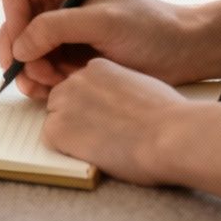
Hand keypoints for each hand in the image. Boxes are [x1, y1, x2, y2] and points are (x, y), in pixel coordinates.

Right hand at [0, 0, 205, 96]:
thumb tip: (19, 48)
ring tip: (57, 84)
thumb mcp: (102, 21)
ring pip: (24, 55)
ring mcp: (62, 34)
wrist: (183, 52)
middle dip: (22, 56)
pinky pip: (40, 72)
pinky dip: (43, 84)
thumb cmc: (150, 28)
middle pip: (14, 30)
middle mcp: (57, 5)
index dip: (14, 25)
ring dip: (34, 73)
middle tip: (38, 78)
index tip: (24, 52)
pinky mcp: (69, 58)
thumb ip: (56, 28)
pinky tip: (61, 89)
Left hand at [41, 59, 203, 185]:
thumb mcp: (142, 86)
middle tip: (102, 136)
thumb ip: (120, 89)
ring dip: (71, 133)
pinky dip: (67, 151)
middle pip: (62, 100)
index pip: (81, 87)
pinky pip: (51, 141)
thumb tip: (118, 104)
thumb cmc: (169, 117)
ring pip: (55, 119)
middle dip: (77, 118)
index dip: (92, 107)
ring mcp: (64, 102)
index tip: (107, 120)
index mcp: (98, 67)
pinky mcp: (57, 128)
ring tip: (102, 145)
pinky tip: (94, 153)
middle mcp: (76, 78)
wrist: (170, 136)